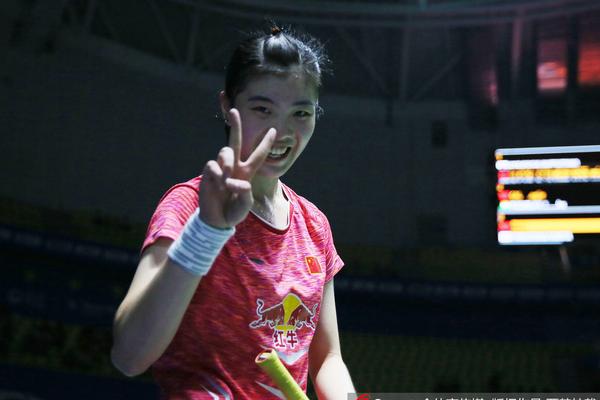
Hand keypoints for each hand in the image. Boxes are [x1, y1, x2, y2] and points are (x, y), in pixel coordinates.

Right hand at [198, 108, 275, 228]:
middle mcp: (234, 167)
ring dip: (228, 163)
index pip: (258, 155)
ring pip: (225, 151)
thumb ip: (245, 194)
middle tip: (234, 110)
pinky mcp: (209, 172)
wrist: (217, 220)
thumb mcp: (245, 205)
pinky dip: (218, 175)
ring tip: (226, 182)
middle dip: (235, 125)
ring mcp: (221, 168)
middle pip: (235, 141)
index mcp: (247, 173)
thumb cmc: (233, 212)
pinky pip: (214, 165)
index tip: (273, 130)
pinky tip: (218, 186)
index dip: (266, 143)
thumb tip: (235, 181)